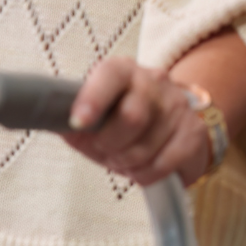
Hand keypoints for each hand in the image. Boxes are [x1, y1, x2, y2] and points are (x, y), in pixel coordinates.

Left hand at [60, 56, 212, 186]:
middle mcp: (153, 81)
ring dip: (126, 163)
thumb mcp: (96, 117)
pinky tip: (142, 168)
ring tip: (122, 160)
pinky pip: (163, 164)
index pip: (110, 75)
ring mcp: (176, 105)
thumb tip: (51, 121)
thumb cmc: (123, 122)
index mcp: (122, 70)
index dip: (93, 99)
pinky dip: (145, 175)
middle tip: (105, 151)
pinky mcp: (193, 132)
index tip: (78, 122)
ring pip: (145, 147)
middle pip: (131, 117)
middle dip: (110, 144)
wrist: (172, 127)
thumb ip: (74, 121)